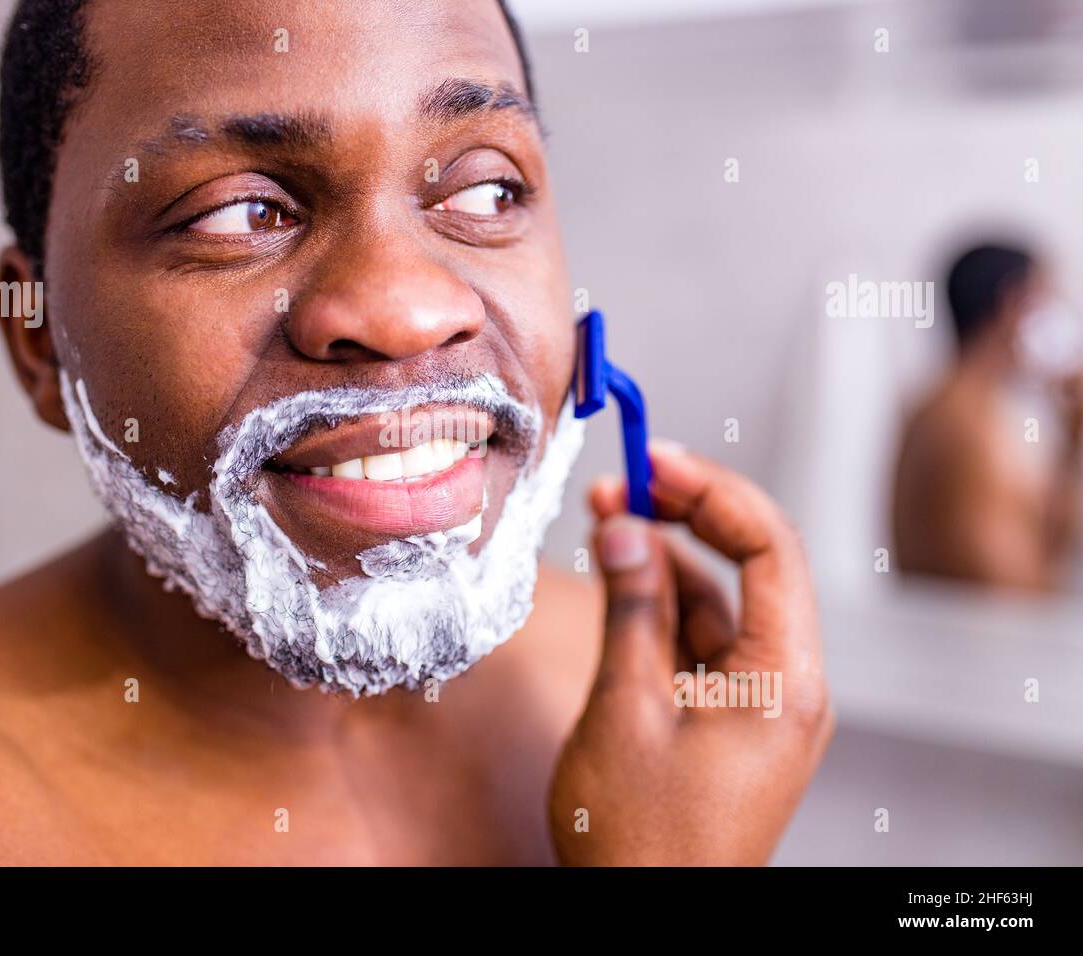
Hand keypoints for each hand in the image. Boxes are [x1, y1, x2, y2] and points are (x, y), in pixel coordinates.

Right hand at [548, 441, 833, 864]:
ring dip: (667, 557)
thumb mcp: (626, 709)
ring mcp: (760, 703)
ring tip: (607, 519)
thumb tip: (625, 527)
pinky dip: (663, 605)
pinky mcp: (730, 718)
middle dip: (687, 516)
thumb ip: (631, 609)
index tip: (654, 460)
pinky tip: (622, 577)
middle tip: (622, 482)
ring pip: (721, 601)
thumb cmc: (640, 840)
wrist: (647, 920)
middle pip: (751, 566)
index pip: (770, 548)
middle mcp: (787, 685)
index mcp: (784, 682)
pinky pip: (705, 641)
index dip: (712, 492)